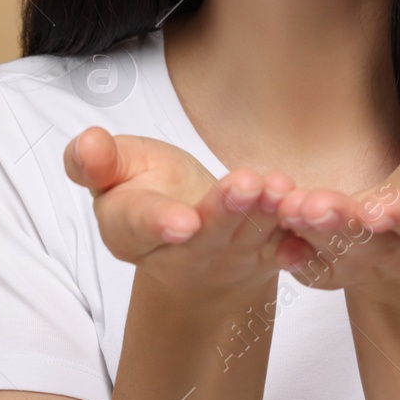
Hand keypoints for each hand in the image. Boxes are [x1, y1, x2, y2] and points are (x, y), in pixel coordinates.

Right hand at [63, 125, 299, 298]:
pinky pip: (284, 241)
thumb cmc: (146, 187)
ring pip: (247, 234)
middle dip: (226, 211)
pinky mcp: (262, 251)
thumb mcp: (115, 168)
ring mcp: (225, 255)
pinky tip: (313, 213)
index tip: (182, 222)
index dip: (161, 223)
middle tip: (247, 185)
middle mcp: (180, 250)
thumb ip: (96, 161)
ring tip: (278, 186)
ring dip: (265, 214)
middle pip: (204, 234)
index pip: (141, 226)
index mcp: (131, 229)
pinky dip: (298, 232)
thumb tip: (85, 144)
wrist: (186, 228)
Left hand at [270, 116, 399, 293]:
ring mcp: (369, 261)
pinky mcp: (337, 264)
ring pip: (338, 256)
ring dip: (309, 235)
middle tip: (312, 206)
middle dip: (343, 226)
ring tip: (286, 208)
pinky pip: (313, 266)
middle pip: (374, 243)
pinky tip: (271, 236)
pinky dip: (291, 253)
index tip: (381, 208)